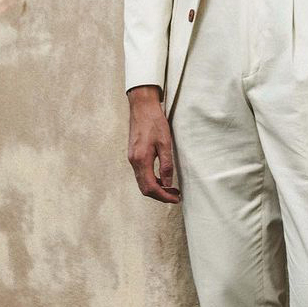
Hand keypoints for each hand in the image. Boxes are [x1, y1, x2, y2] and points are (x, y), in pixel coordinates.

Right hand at [127, 86, 181, 203]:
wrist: (142, 107)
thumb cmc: (154, 122)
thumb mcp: (165, 143)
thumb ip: (166, 164)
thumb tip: (168, 183)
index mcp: (141, 159)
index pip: (151, 187)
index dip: (164, 196)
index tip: (175, 198)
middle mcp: (134, 161)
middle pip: (145, 188)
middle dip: (160, 195)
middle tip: (175, 196)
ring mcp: (132, 159)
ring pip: (142, 182)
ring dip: (156, 189)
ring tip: (171, 189)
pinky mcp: (133, 155)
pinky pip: (141, 174)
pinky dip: (152, 181)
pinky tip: (162, 179)